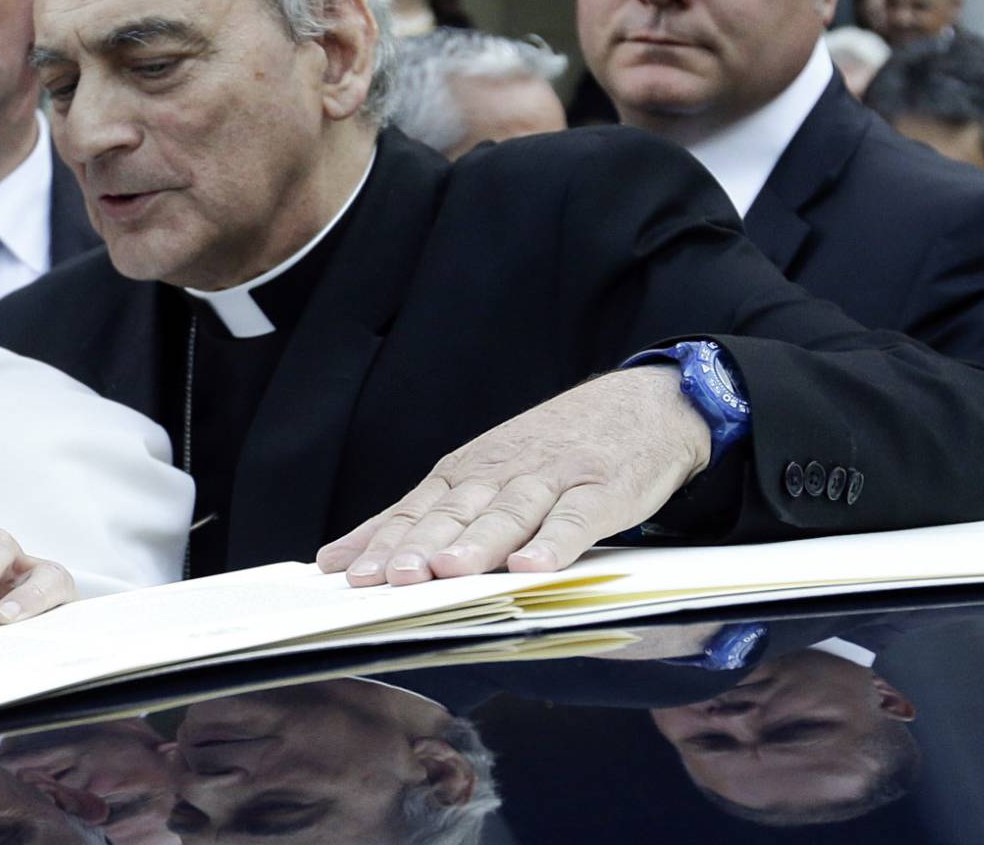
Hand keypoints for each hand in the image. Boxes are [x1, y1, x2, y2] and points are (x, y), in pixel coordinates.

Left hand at [317, 366, 710, 583]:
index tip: (350, 574)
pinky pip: (576, 519)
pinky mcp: (602, 490)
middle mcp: (502, 472)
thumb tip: (340, 559)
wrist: (643, 405)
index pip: (417, 509)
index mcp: (469, 472)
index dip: (384, 542)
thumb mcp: (482, 474)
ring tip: (449, 570)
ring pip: (508, 514)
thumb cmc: (550, 450)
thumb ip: (418, 518)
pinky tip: (533, 567)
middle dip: (420, 545)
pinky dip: (555, 542)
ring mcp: (553, 478)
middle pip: (454, 513)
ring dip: (478, 543)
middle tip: (391, 577)